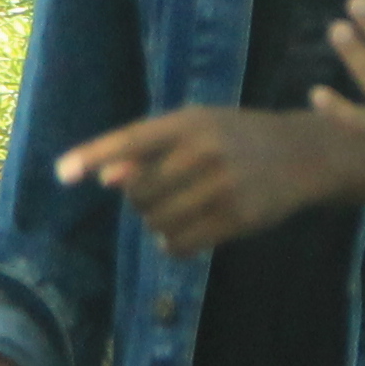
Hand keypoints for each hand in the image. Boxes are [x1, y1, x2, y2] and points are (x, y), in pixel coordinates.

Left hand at [57, 106, 356, 251]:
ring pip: (157, 221)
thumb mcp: (197, 127)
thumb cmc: (235, 137)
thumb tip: (106, 180)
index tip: (62, 173)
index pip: (130, 139)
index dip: (94, 155)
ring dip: (157, 222)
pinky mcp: (236, 220)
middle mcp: (205, 151)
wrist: (302, 155)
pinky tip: (185, 232)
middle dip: (140, 198)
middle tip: (162, 191)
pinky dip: (173, 244)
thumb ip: (150, 149)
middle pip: (138, 192)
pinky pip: (180, 244)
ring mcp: (223, 187)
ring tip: (180, 208)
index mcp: (190, 121)